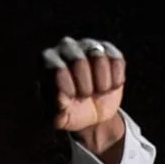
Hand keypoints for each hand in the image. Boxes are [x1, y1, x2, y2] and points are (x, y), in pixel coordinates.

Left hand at [41, 36, 125, 156]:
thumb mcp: (60, 118)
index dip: (68, 88)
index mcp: (47, 60)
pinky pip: (116, 60)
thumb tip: (61, 99)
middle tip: (84, 95)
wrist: (92, 112)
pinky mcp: (108, 49)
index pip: (57, 68)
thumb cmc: (70, 112)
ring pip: (99, 57)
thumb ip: (57, 112)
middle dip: (85, 87)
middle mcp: (66, 47)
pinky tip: (109, 86)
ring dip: (101, 83)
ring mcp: (88, 45)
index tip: (71, 98)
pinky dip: (115, 80)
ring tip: (97, 91)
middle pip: (78, 61)